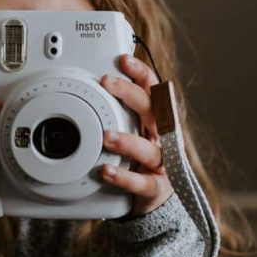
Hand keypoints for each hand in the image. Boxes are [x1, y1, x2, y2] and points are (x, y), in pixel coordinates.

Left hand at [98, 54, 173, 216]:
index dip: (141, 73)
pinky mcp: (155, 188)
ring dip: (127, 140)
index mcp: (155, 121)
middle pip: (152, 111)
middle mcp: (162, 139)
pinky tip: (106, 171)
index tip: (124, 59)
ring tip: (106, 136)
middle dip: (130, 94)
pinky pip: (141, 182)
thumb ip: (117, 110)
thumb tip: (95, 83)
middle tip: (108, 83)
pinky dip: (124, 177)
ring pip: (149, 149)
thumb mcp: (131, 130)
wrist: (155, 197)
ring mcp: (161, 164)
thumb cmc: (139, 159)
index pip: (153, 91)